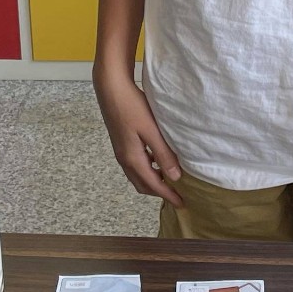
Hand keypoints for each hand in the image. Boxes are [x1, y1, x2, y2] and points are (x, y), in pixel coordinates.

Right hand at [94, 67, 184, 207]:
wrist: (111, 88)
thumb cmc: (132, 106)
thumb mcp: (151, 130)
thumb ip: (163, 154)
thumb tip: (174, 177)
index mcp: (132, 158)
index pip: (152, 185)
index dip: (167, 195)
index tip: (181, 203)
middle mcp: (124, 158)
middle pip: (142, 184)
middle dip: (159, 191)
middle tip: (177, 193)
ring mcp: (121, 151)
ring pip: (138, 175)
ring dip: (153, 180)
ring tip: (170, 178)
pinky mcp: (121, 143)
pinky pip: (135, 164)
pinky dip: (148, 169)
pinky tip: (158, 159)